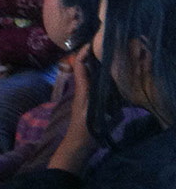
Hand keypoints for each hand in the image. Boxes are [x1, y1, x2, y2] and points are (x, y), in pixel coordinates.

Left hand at [49, 47, 96, 173]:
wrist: (77, 146)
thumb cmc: (84, 131)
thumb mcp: (93, 116)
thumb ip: (102, 105)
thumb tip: (113, 95)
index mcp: (82, 90)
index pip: (79, 66)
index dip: (83, 53)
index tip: (91, 42)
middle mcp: (82, 90)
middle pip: (84, 68)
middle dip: (90, 55)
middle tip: (103, 44)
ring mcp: (85, 96)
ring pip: (88, 75)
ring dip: (94, 64)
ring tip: (107, 55)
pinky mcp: (88, 102)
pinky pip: (92, 85)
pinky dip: (98, 77)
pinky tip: (107, 76)